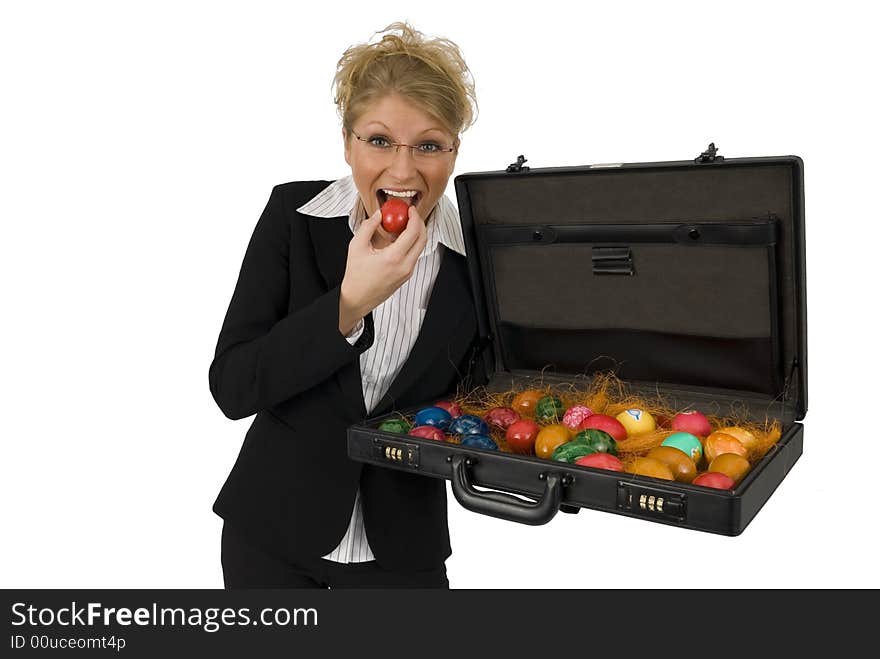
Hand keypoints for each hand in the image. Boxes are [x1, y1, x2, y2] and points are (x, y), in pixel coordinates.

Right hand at [338, 204, 427, 334]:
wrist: (357, 298)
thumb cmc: (356, 276)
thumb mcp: (357, 246)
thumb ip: (368, 226)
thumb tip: (379, 215)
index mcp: (394, 258)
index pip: (414, 232)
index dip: (414, 217)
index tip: (410, 210)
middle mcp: (405, 266)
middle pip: (423, 239)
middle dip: (419, 223)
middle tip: (411, 215)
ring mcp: (408, 272)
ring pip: (420, 248)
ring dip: (416, 234)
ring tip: (404, 226)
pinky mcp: (407, 275)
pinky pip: (415, 255)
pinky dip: (412, 244)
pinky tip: (400, 240)